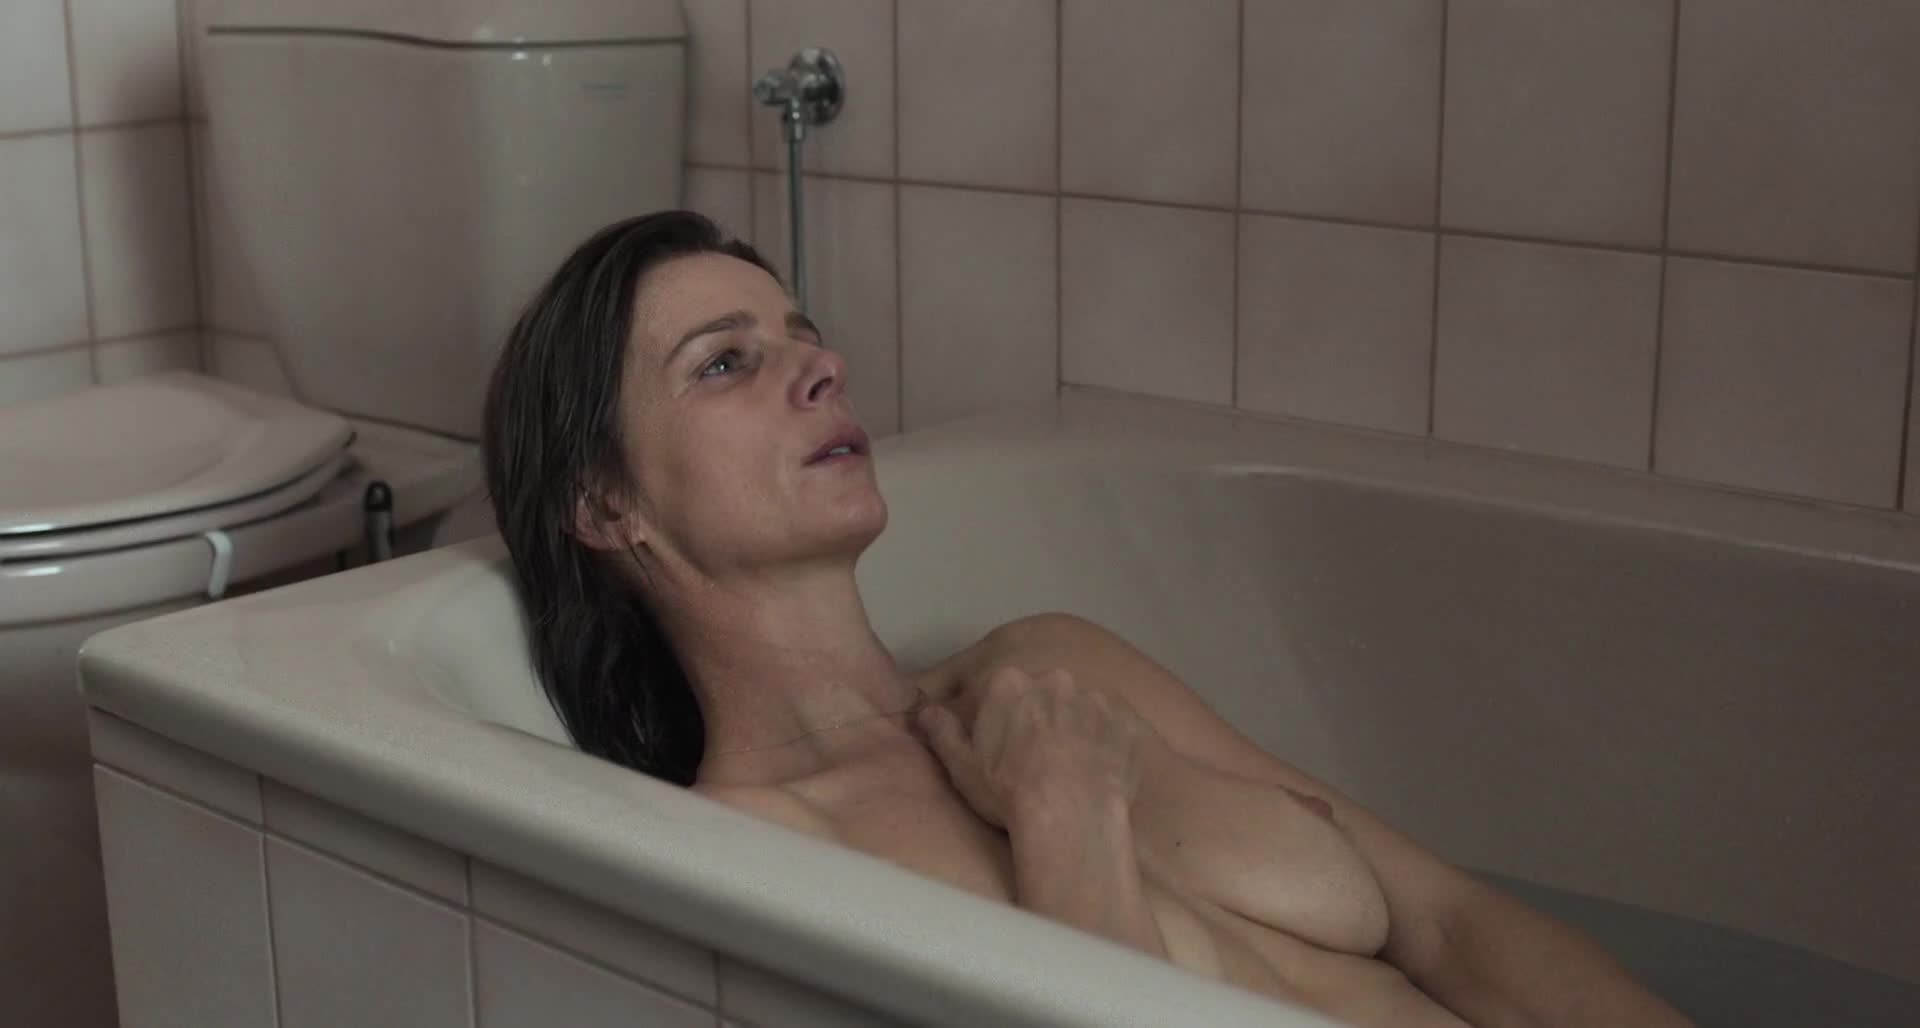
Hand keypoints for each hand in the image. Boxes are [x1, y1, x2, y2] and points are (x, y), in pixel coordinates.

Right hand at [916, 666, 1147, 827]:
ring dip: (1074, 730)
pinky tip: (1096, 774)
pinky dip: (1105, 746)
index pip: (999, 692)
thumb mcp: (961, 766)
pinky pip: (1113, 729)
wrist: (1070, 818)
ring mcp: (1094, 700)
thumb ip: (942, 731)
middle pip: (1042, 694)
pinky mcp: (1125, 724)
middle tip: (1036, 761)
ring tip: (1069, 771)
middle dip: (1039, 719)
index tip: (1002, 750)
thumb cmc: (1009, 792)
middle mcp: (1054, 680)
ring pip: (1079, 709)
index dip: (999, 721)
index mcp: (1009, 683)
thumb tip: (926, 711)